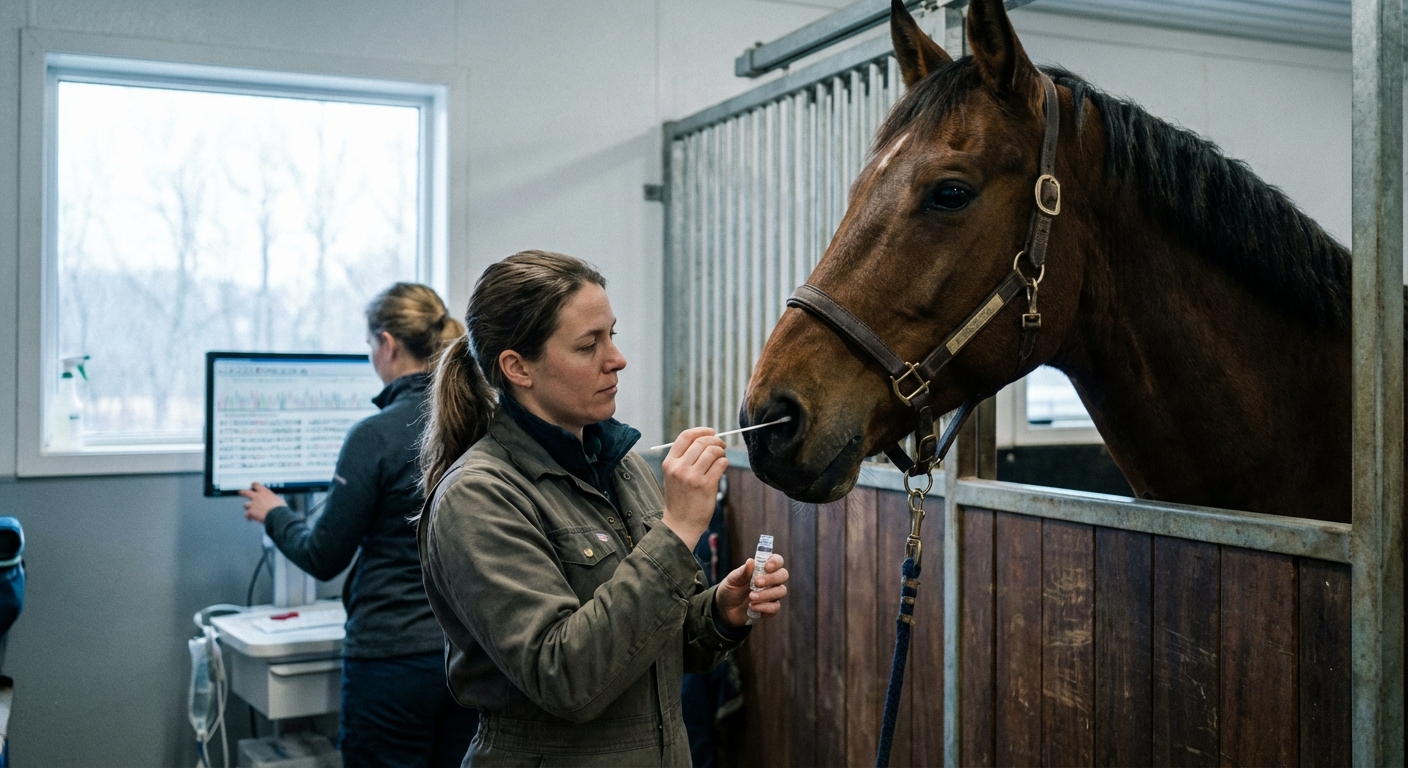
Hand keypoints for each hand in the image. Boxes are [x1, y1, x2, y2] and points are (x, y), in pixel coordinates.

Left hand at [237, 482, 286, 523]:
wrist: (277, 515)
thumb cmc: (280, 508)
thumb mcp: (278, 499)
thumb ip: (272, 499)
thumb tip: (273, 501)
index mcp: (264, 492)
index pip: (256, 485)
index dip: (254, 485)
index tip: (252, 485)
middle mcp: (257, 496)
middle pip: (246, 492)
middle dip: (243, 492)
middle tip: (240, 492)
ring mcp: (253, 504)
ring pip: (246, 505)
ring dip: (248, 508)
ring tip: (250, 511)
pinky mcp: (251, 512)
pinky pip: (247, 514)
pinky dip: (249, 516)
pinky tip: (251, 519)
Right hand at [661, 427, 726, 550]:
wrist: (680, 524)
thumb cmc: (680, 499)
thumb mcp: (673, 476)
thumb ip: (684, 458)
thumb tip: (706, 439)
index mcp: (669, 463)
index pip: (685, 436)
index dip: (701, 431)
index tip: (711, 431)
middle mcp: (679, 468)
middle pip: (701, 442)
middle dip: (715, 440)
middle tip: (721, 445)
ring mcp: (692, 477)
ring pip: (712, 451)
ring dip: (721, 452)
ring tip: (721, 457)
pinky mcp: (706, 486)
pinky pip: (720, 464)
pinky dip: (724, 462)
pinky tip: (722, 467)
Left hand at [715, 554, 788, 627]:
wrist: (725, 609)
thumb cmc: (730, 590)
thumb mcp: (732, 580)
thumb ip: (742, 572)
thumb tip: (751, 561)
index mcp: (762, 569)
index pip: (777, 560)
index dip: (775, 562)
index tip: (766, 567)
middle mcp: (771, 580)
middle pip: (783, 575)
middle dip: (772, 578)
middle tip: (756, 583)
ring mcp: (772, 594)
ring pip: (781, 591)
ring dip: (766, 594)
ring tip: (751, 597)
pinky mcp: (770, 608)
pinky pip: (775, 607)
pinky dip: (764, 607)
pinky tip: (752, 606)